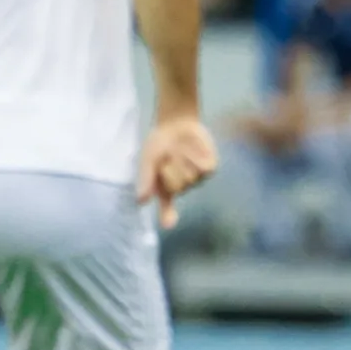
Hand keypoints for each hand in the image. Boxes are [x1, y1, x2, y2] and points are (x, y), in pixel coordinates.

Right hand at [136, 113, 217, 229]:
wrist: (175, 124)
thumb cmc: (159, 144)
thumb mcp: (148, 160)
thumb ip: (145, 179)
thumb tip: (141, 201)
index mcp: (165, 189)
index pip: (166, 209)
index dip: (167, 216)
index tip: (168, 225)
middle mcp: (181, 187)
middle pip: (178, 186)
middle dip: (170, 167)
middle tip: (167, 155)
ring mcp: (197, 179)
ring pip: (191, 177)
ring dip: (182, 158)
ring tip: (177, 149)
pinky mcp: (209, 169)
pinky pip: (204, 169)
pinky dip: (195, 156)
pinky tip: (191, 148)